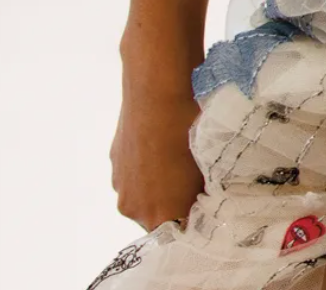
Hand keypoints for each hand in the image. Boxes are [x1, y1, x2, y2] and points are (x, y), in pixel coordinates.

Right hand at [111, 57, 203, 230]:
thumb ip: (204, 194)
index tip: (209, 205)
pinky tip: (164, 144)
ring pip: (145, 194)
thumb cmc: (191, 131)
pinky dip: (147, 166)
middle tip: (198, 179)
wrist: (158, 92)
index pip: (180, 233)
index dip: (196, 219)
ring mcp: (120, 185)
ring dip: (160, 184)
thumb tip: (211, 200)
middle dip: (177, 203)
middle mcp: (133, 208)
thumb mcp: (209, 168)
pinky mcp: (114, 162)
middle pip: (159, 216)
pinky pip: (135, 174)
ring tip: (180, 157)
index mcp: (159, 215)